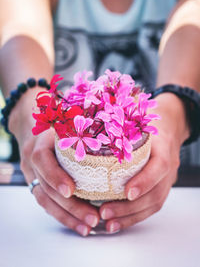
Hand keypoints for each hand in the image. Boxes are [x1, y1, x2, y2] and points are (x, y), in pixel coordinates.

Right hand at [9, 90, 99, 235]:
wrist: (36, 129)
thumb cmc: (59, 123)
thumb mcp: (68, 120)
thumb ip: (85, 124)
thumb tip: (120, 124)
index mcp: (40, 142)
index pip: (42, 159)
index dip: (54, 175)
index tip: (72, 189)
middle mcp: (33, 161)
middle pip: (45, 188)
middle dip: (69, 206)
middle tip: (93, 218)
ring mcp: (33, 175)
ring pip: (46, 201)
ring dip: (68, 217)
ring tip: (89, 227)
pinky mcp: (39, 185)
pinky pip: (48, 205)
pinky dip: (64, 216)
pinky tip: (80, 226)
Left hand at [99, 93, 189, 232]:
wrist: (168, 129)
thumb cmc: (147, 124)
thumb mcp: (138, 120)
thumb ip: (121, 126)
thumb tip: (87, 129)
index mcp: (163, 147)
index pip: (159, 166)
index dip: (145, 181)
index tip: (127, 192)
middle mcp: (168, 167)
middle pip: (155, 193)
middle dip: (130, 208)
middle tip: (104, 212)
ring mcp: (166, 180)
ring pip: (153, 204)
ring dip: (130, 217)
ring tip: (107, 223)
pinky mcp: (160, 188)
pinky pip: (150, 207)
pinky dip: (133, 217)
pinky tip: (116, 222)